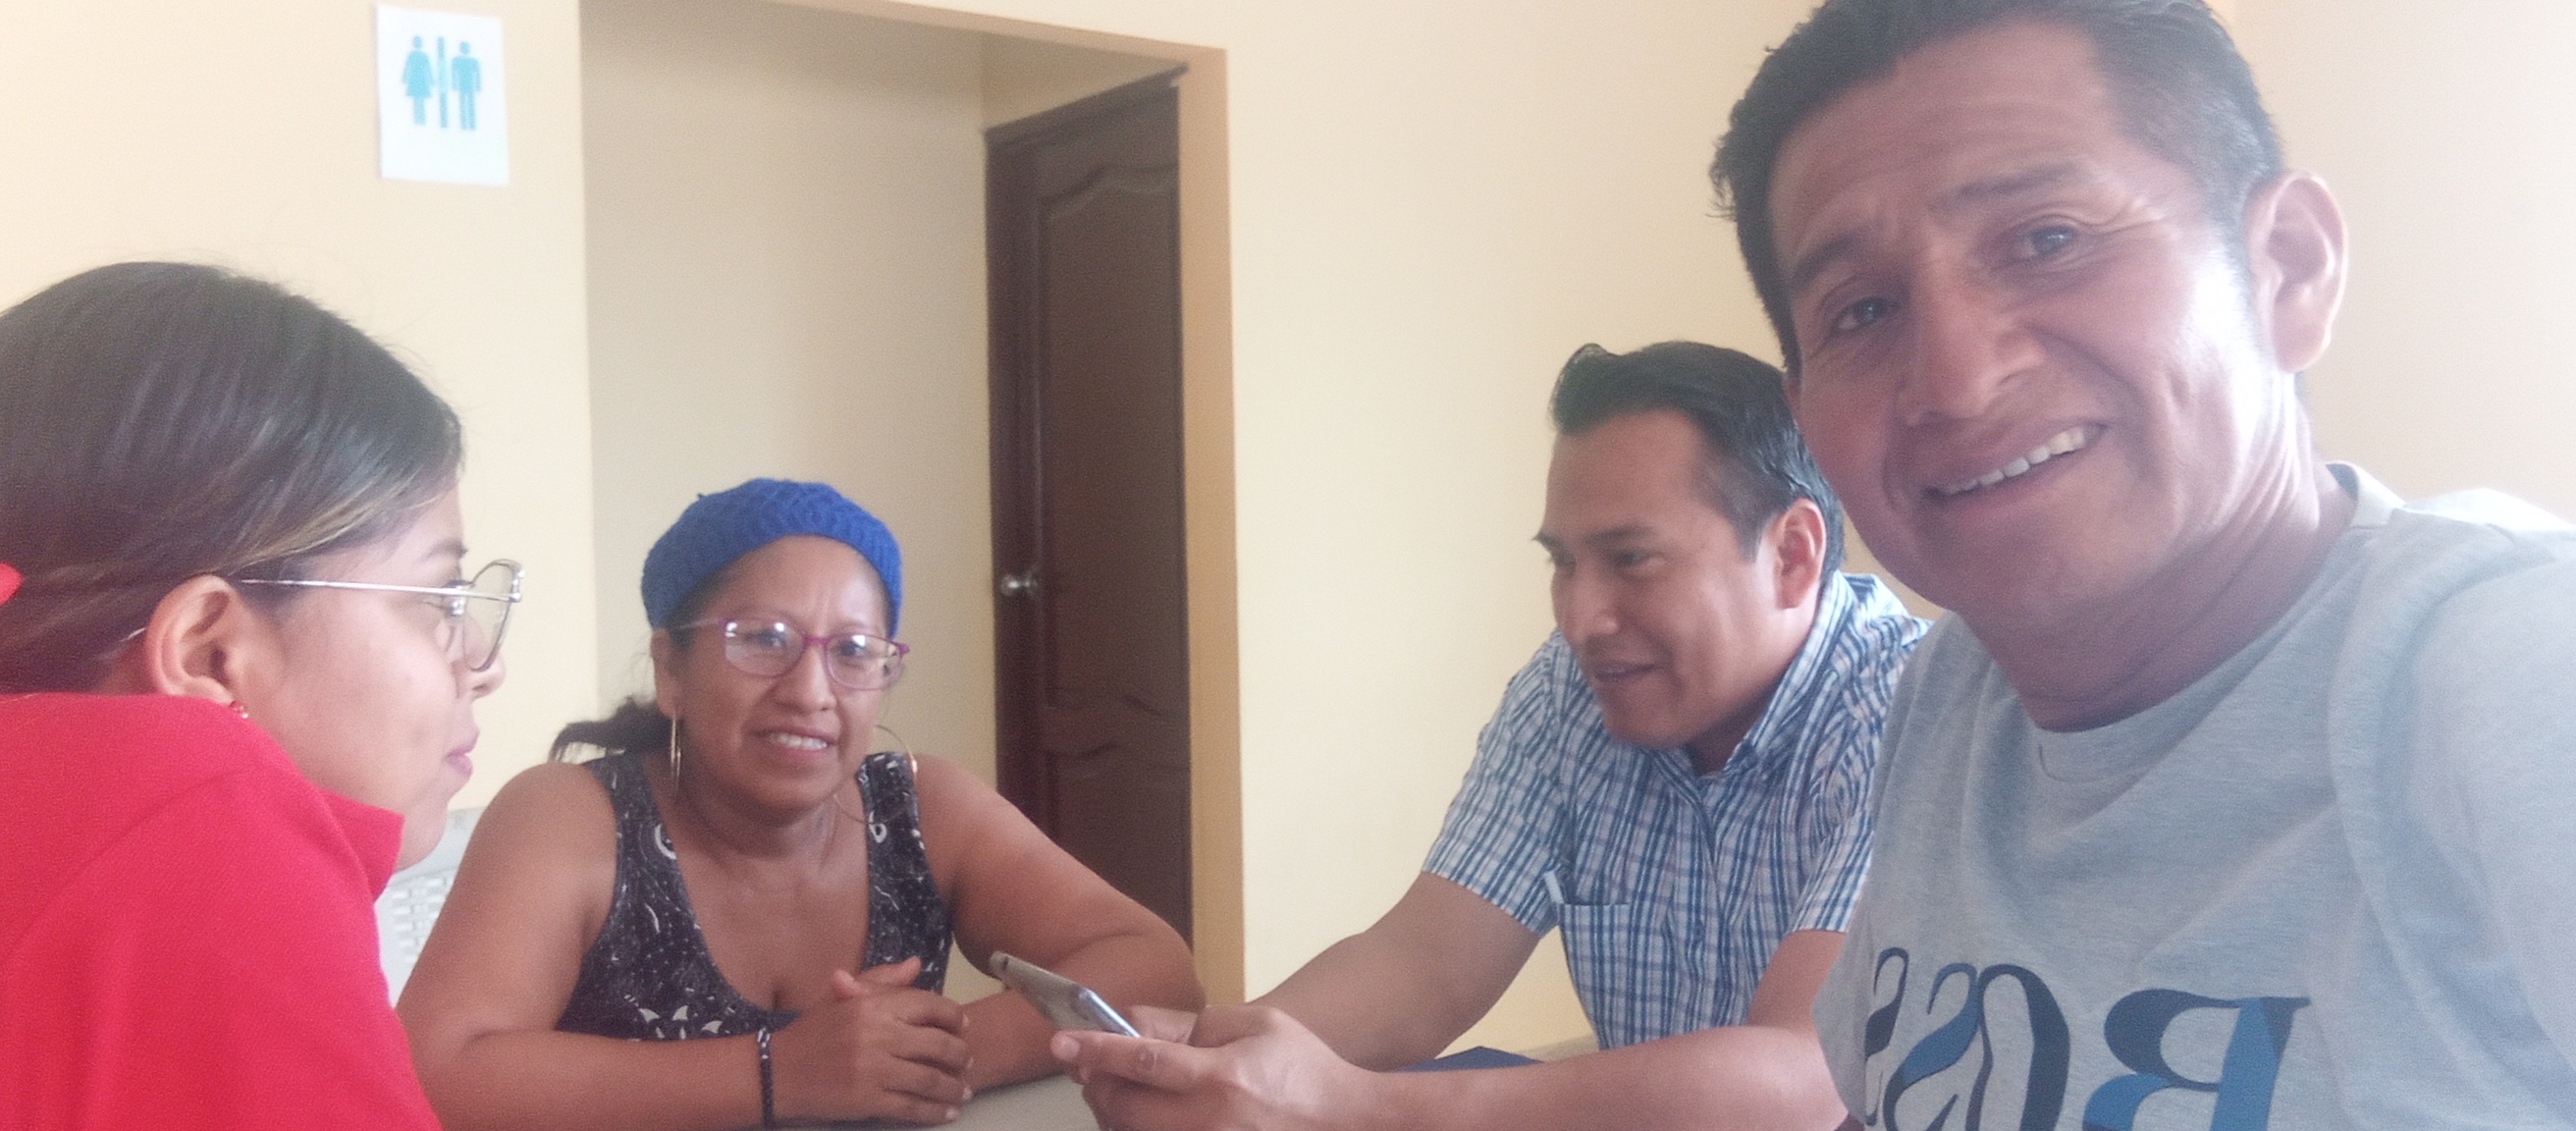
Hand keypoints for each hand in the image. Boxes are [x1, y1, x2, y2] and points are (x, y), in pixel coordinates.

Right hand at [770, 956, 974, 1124]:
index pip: (929, 1005)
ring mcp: (875, 1070)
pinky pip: (912, 1107)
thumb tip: (918, 964)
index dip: (953, 1016)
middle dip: (960, 1055)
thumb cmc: (811, 1032)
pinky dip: (934, 1112)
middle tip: (968, 1061)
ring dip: (954, 1088)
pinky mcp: (869, 1101)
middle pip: (938, 1044)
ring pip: (930, 1079)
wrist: (776, 1073)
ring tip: (964, 1092)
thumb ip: (882, 980)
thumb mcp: (841, 998)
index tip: (964, 1025)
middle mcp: (878, 1035)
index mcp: (873, 1005)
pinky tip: (946, 1113)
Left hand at [1052, 1004, 1380, 1130]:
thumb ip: (1195, 1023)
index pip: (1144, 1061)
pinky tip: (1145, 1112)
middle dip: (1098, 1084)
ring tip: (1117, 1089)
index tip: (1063, 1042)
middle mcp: (1212, 1120)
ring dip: (1114, 1112)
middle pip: (1126, 1107)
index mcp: (1223, 1075)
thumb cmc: (1302, 1067)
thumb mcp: (1257, 1024)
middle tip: (1089, 1066)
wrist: (1344, 1121)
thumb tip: (1136, 1024)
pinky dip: (1139, 1128)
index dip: (1098, 1050)